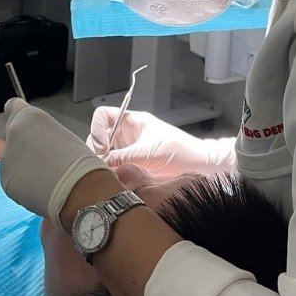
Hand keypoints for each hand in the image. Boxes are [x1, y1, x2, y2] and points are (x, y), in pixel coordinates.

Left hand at [0, 98, 112, 231]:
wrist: (78, 189)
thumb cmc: (80, 161)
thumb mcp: (62, 135)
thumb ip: (42, 133)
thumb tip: (36, 142)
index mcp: (30, 117)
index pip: (12, 107)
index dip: (18, 118)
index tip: (23, 127)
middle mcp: (13, 133)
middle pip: (13, 139)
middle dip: (24, 148)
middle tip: (45, 160)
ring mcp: (6, 158)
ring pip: (12, 161)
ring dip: (23, 168)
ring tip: (46, 177)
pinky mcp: (5, 180)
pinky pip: (12, 181)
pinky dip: (22, 185)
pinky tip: (40, 188)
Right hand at [87, 106, 235, 178]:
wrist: (199, 166)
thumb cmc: (179, 151)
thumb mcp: (148, 152)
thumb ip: (122, 156)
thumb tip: (100, 163)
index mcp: (131, 121)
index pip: (102, 115)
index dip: (97, 128)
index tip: (104, 147)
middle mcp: (127, 133)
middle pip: (99, 135)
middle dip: (96, 149)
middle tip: (103, 165)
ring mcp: (129, 148)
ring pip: (104, 152)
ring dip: (102, 162)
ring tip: (109, 174)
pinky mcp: (132, 164)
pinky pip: (114, 165)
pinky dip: (110, 172)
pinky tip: (115, 179)